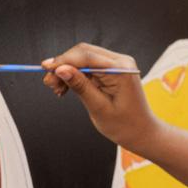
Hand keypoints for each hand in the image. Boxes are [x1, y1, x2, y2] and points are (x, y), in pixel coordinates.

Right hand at [41, 43, 162, 151]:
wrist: (142, 133)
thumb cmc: (125, 125)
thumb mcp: (99, 108)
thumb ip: (80, 86)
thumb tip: (61, 69)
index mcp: (121, 69)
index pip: (86, 56)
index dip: (63, 60)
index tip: (45, 68)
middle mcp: (121, 62)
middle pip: (84, 53)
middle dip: (63, 66)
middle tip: (49, 82)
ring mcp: (117, 65)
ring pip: (84, 60)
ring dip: (68, 72)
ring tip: (56, 89)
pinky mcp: (113, 71)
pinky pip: (89, 67)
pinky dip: (76, 76)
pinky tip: (65, 88)